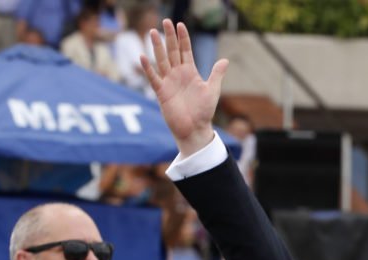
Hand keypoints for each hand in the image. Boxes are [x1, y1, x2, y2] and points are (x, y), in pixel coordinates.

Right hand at [142, 19, 225, 155]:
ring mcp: (169, 82)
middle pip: (172, 51)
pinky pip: (153, 78)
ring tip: (153, 32)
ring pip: (161, 60)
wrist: (195, 129)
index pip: (185, 50)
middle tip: (165, 21)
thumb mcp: (212, 90)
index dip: (183, 38)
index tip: (180, 25)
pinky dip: (148, 68)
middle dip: (169, 37)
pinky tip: (143, 57)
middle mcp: (178, 74)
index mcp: (190, 72)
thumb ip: (216, 75)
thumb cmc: (204, 112)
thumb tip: (225, 60)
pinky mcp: (161, 92)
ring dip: (157, 47)